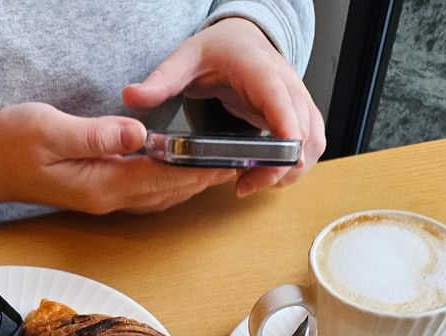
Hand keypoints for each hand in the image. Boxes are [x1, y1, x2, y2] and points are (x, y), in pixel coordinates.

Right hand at [0, 102, 237, 214]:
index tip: (225, 160)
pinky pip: (148, 192)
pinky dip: (173, 184)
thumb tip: (136, 134)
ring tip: (224, 168)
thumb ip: (95, 134)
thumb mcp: (50, 129)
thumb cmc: (13, 144)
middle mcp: (109, 198)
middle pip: (168, 191)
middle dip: (204, 179)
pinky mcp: (103, 191)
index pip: (159, 177)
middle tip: (240, 164)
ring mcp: (106, 198)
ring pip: (161, 195)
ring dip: (192, 184)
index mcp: (101, 184)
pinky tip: (187, 173)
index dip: (194, 169)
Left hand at [123, 17, 325, 196]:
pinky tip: (265, 176)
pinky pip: (311, 145)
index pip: (280, 98)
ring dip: (291, 170)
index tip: (280, 158)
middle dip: (280, 165)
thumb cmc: (216, 51)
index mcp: (259, 68)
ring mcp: (298, 100)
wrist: (240, 40)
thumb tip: (132, 96)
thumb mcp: (184, 59)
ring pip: (313, 140)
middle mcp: (286, 83)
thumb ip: (161, 79)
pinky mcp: (300, 115)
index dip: (286, 129)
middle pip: (303, 128)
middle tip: (244, 185)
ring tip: (252, 184)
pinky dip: (295, 166)